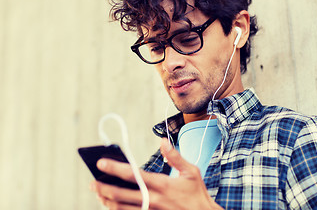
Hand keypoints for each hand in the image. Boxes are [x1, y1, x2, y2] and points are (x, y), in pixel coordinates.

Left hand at [90, 138, 222, 209]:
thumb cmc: (197, 194)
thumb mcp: (191, 172)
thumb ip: (175, 157)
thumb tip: (162, 142)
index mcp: (161, 184)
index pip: (133, 175)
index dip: (115, 168)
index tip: (101, 162)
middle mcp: (153, 199)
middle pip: (122, 194)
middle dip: (104, 187)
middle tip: (92, 182)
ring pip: (122, 209)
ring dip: (107, 201)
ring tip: (98, 194)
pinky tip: (112, 206)